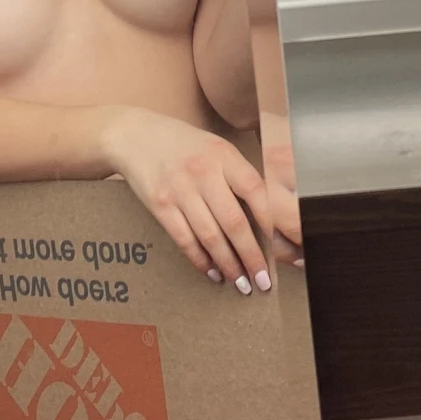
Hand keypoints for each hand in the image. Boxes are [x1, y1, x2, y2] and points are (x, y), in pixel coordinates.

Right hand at [104, 107, 279, 292]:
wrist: (135, 136)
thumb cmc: (185, 145)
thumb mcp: (216, 149)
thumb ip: (240, 176)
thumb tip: (270, 216)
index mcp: (224, 156)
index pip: (256, 191)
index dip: (272, 222)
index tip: (285, 247)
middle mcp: (203, 172)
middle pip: (234, 222)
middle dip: (252, 256)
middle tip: (264, 280)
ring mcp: (179, 189)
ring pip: (210, 236)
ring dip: (228, 264)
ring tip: (242, 283)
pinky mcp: (160, 205)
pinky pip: (184, 239)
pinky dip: (200, 260)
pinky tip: (213, 272)